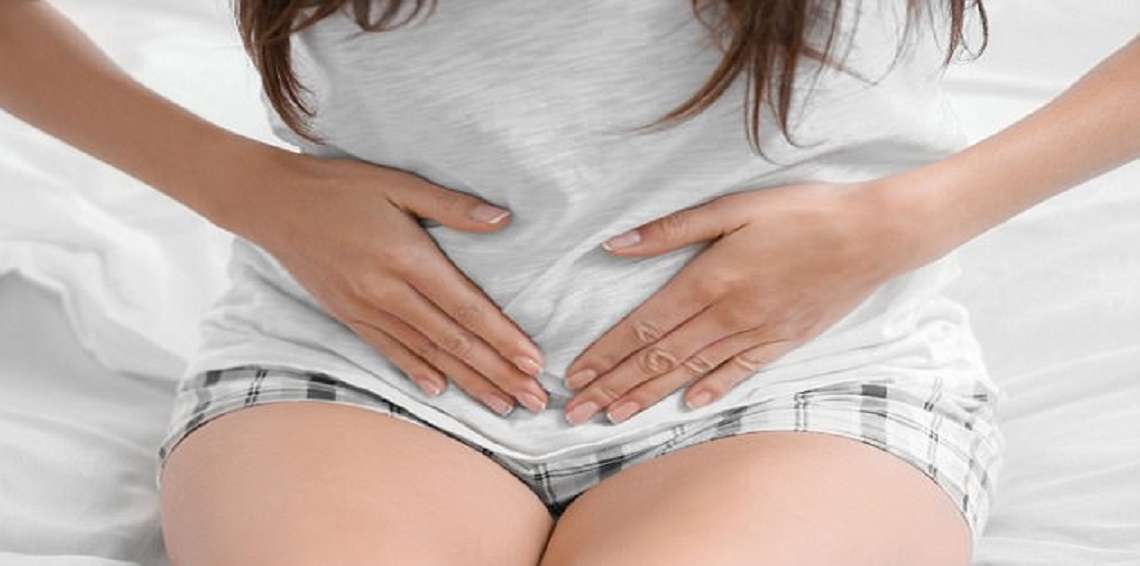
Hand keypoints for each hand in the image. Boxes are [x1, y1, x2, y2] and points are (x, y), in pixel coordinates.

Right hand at [219, 145, 549, 416]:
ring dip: (468, 382)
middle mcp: (388, 292)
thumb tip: (504, 218)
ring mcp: (366, 309)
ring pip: (427, 354)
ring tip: (502, 406)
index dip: (503, 338)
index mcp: (407, 257)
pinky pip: (389, 351)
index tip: (534, 362)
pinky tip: (440, 391)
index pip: (466, 307)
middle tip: (534, 400)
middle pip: (453, 340)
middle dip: (498, 373)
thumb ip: (452, 206)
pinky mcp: (348, 316)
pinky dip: (417, 373)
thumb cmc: (341, 186)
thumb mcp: (398, 183)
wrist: (273, 204)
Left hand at [561, 180, 914, 425]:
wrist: (874, 235)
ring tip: (612, 419)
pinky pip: (739, 372)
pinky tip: (687, 407)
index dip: (606, 354)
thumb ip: (671, 230)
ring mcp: (758, 333)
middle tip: (574, 412)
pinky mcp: (784, 341)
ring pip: (691, 372)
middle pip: (659, 358)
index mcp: (710, 280)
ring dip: (647, 396)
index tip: (574, 377)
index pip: (644, 327)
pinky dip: (711, 390)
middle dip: (612, 387)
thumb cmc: (802, 211)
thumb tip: (614, 245)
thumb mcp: (733, 207)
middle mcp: (729, 315)